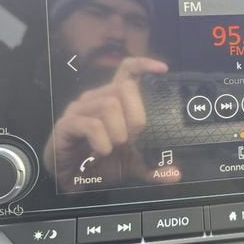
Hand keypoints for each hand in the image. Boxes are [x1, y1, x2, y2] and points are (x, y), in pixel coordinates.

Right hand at [45, 57, 167, 189]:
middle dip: (135, 117)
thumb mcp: (133, 165)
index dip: (143, 65)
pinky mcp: (67, 124)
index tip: (163, 69)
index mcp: (113, 99)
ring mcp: (80, 109)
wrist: (71, 179)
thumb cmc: (101, 162)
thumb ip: (153, 167)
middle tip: (131, 139)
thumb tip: (176, 174)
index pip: (127, 70)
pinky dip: (103, 142)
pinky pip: (92, 125)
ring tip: (114, 148)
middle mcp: (96, 98)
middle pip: (125, 88)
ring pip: (109, 105)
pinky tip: (102, 152)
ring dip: (118, 132)